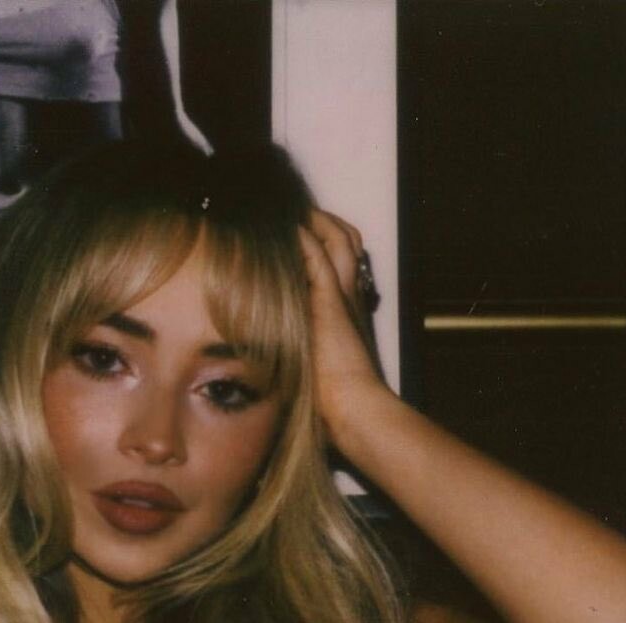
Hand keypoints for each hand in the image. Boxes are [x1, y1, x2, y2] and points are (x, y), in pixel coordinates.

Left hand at [298, 209, 387, 440]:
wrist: (355, 407)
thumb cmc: (336, 401)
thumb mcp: (316, 367)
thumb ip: (302, 352)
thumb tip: (270, 359)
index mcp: (347, 311)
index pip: (342, 263)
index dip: (325, 246)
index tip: (300, 238)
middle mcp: (350, 297)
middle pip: (345, 242)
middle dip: (324, 224)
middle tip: (298, 213)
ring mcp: (342, 297)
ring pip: (337, 240)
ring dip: (316, 222)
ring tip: (293, 211)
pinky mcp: (330, 302)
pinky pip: (319, 257)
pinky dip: (304, 238)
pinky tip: (286, 229)